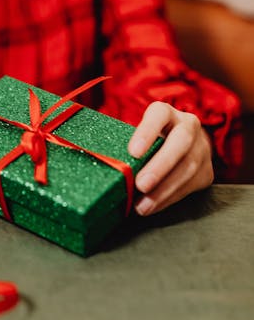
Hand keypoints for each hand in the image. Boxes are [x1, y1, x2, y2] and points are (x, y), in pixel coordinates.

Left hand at [127, 101, 213, 215]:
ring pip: (188, 168)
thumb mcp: (140, 135)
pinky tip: (153, 206)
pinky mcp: (207, 171)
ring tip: (143, 205)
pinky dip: (169, 199)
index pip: (159, 114)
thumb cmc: (150, 141)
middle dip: (160, 165)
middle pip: (180, 142)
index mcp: (167, 113)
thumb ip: (128, 145)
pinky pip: (190, 186)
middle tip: (140, 184)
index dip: (147, 132)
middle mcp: (188, 125)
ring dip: (164, 190)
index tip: (133, 152)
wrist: (183, 147)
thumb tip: (111, 166)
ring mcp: (202, 148)